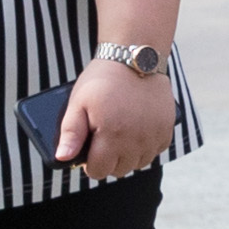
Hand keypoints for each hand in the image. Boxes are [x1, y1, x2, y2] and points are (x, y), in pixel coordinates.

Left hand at [54, 55, 176, 179]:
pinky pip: (155, 151)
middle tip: (104, 141)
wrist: (135, 58)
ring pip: (138, 164)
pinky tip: (136, 132)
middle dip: (109, 161)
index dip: (90, 165)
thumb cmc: (103, 80)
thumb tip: (62, 158)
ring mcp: (153, 135)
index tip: (89, 153)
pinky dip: (145, 147)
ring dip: (128, 157)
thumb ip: (70, 133)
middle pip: (120, 170)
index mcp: (111, 134)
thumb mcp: (78, 102)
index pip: (99, 171)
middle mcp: (136, 139)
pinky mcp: (166, 129)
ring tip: (120, 137)